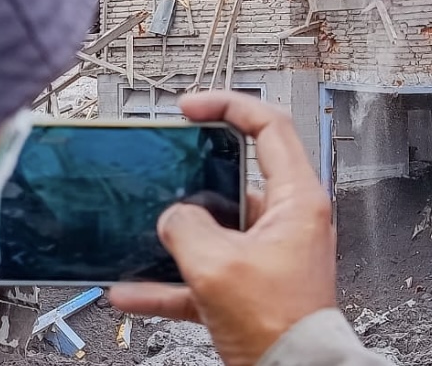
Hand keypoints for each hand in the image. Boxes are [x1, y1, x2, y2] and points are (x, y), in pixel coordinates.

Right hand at [109, 90, 336, 365]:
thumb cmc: (281, 325)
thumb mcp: (218, 266)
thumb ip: (186, 228)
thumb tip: (173, 218)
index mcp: (297, 199)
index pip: (269, 126)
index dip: (229, 105)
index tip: (192, 106)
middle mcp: (288, 222)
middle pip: (235, 177)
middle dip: (192, 177)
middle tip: (166, 166)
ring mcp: (268, 255)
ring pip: (214, 229)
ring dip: (175, 235)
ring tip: (143, 231)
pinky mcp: (250, 288)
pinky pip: (204, 274)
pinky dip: (169, 281)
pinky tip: (133, 289)